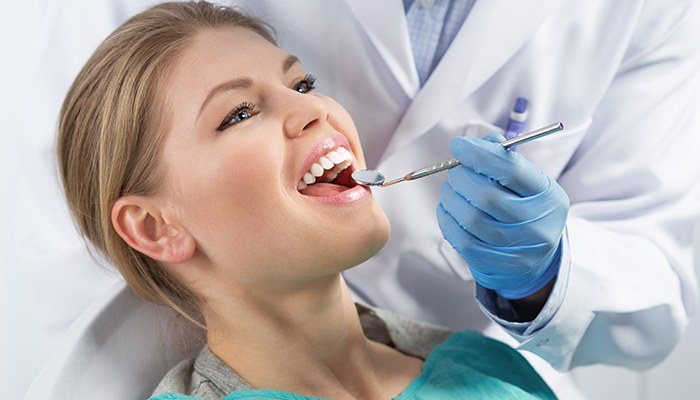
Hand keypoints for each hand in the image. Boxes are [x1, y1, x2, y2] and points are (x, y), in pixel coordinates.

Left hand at [436, 133, 568, 298]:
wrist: (534, 261)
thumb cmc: (525, 210)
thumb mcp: (528, 184)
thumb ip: (505, 159)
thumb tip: (481, 142)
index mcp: (548, 196)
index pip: (511, 170)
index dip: (480, 154)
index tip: (458, 145)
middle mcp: (536, 224)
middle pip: (486, 195)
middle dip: (461, 177)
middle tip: (454, 171)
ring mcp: (516, 248)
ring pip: (471, 218)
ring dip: (451, 197)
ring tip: (450, 189)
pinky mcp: (496, 264)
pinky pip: (461, 239)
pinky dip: (447, 220)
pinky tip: (448, 209)